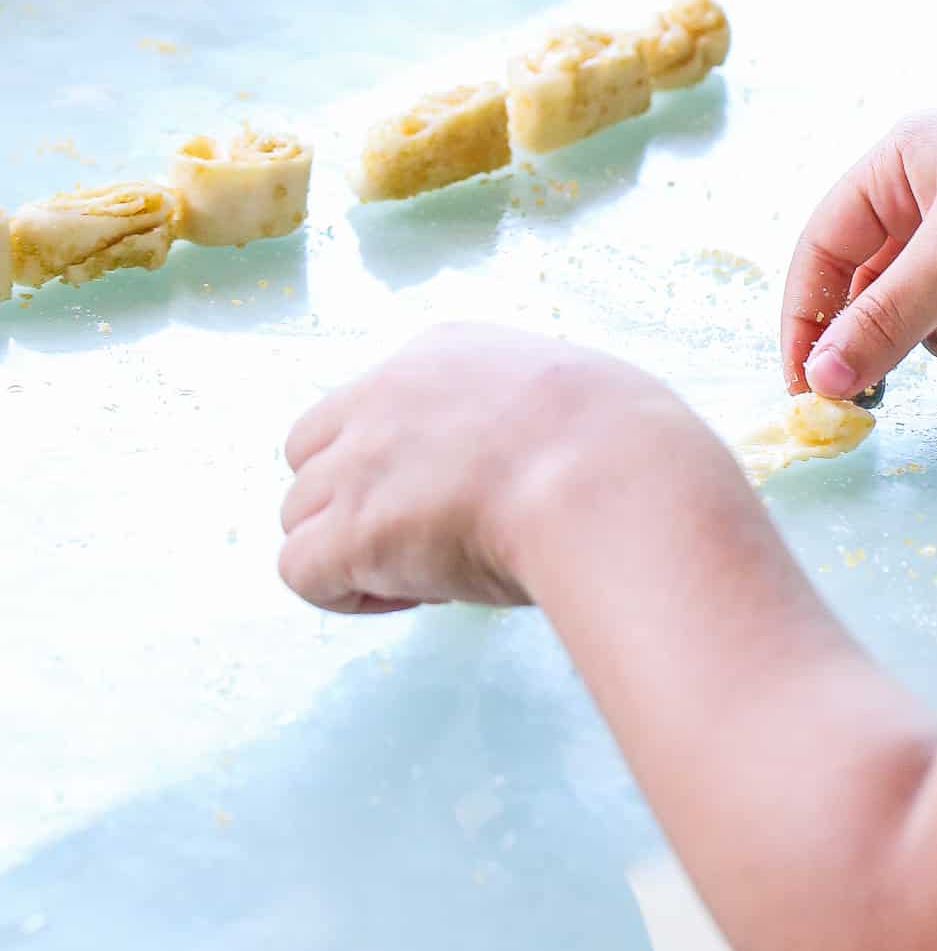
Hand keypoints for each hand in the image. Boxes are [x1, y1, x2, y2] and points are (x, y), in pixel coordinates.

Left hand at [278, 323, 709, 613]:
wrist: (611, 478)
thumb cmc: (624, 446)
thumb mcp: (572, 392)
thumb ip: (526, 412)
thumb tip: (541, 457)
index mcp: (442, 352)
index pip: (374, 404)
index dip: (404, 460)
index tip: (460, 493)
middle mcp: (382, 394)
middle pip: (312, 454)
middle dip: (352, 500)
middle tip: (425, 537)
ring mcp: (358, 461)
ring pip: (299, 514)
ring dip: (349, 550)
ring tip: (424, 574)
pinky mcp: (350, 530)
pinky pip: (301, 572)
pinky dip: (345, 593)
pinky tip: (411, 598)